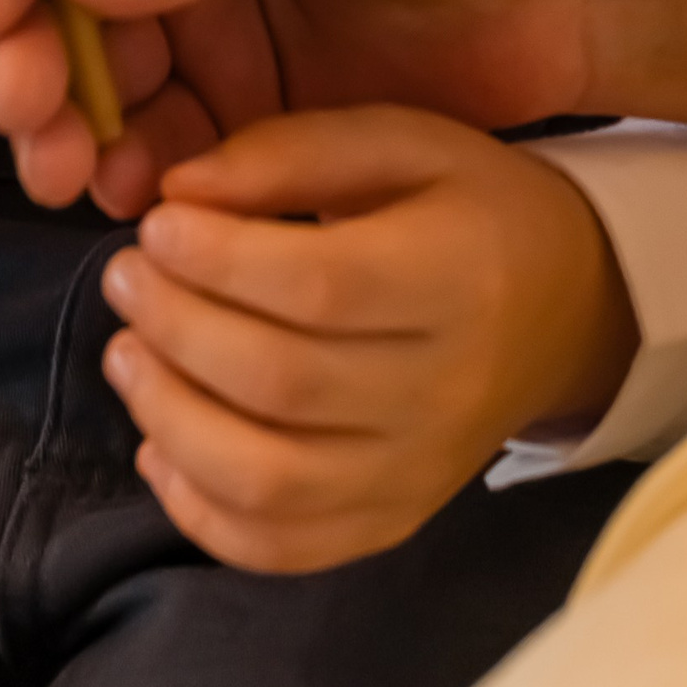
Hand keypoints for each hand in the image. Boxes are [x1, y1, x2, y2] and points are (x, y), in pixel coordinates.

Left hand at [96, 108, 636, 572]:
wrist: (562, 307)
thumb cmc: (466, 205)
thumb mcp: (399, 140)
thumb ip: (288, 152)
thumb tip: (178, 191)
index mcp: (460, 275)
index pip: (323, 287)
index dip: (222, 259)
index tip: (157, 223)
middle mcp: (445, 390)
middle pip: (284, 384)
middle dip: (177, 329)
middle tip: (125, 277)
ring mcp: (417, 473)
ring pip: (269, 482)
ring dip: (171, 419)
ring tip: (128, 353)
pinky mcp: (390, 522)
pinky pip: (279, 546)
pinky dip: (199, 507)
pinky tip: (160, 441)